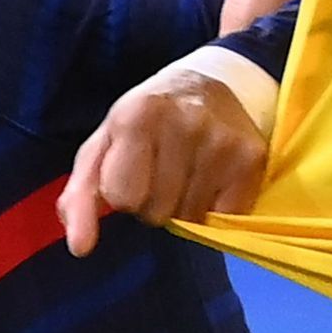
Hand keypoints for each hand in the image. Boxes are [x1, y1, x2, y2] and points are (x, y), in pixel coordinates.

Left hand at [58, 65, 267, 255]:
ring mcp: (222, 141)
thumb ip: (80, 197)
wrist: (213, 84)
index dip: (123, 192)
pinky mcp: (251, 159)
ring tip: (187, 171)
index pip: (121, 197)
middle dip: (153, 201)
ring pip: (190, 219)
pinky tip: (212, 178)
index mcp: (137, 115)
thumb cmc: (146, 122)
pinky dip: (214, 208)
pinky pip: (223, 217)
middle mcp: (183, 122)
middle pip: (156, 212)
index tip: (134, 169)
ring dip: (183, 206)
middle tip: (164, 169)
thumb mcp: (103, 146)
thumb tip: (79, 248)